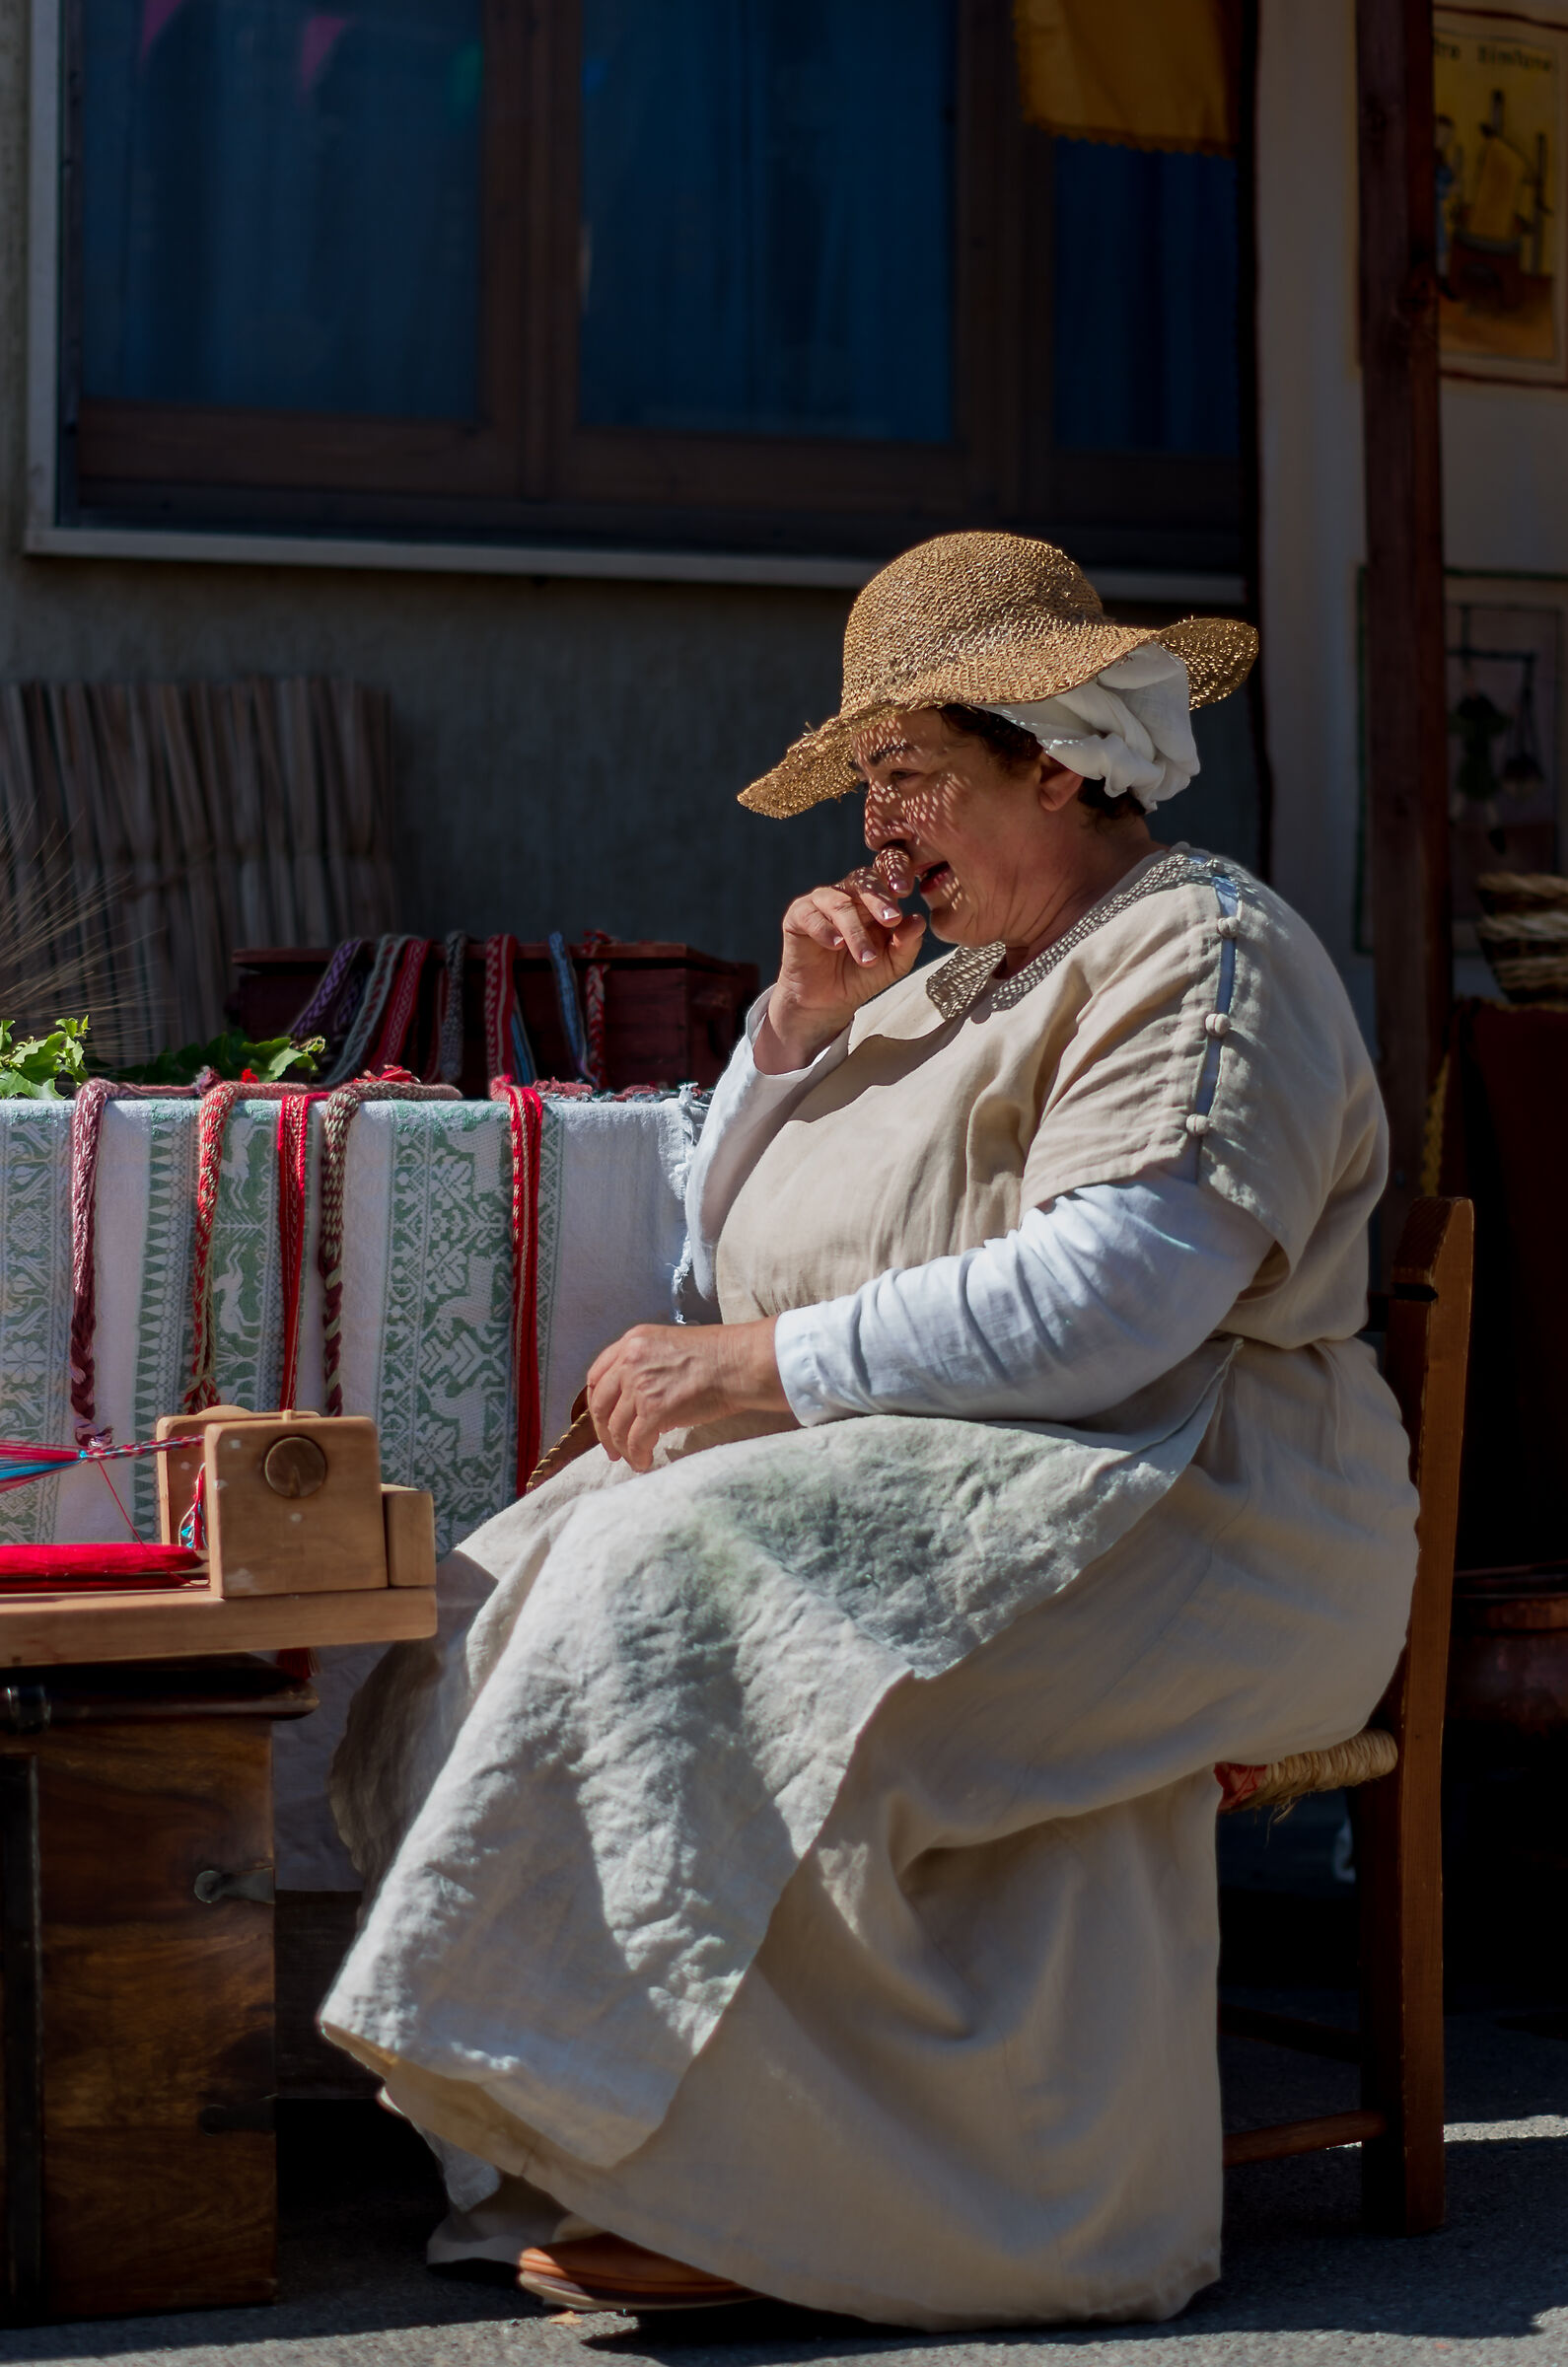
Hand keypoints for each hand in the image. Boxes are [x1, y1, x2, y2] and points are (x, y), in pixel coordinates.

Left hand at [586, 1318, 788, 1472]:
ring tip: (633, 1460)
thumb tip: (639, 1403)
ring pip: (616, 1427)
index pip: (597, 1375)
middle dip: (603, 1432)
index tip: (602, 1418)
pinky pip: (635, 1441)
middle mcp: (630, 1361)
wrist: (739, 1362)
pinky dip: (637, 1456)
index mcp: (632, 1341)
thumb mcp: (670, 1347)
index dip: (596, 1402)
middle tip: (611, 1449)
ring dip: (622, 1448)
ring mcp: (640, 1386)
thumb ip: (647, 1367)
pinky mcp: (654, 1410)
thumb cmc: (718, 1355)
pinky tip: (645, 1462)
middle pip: (601, 1404)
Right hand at [755, 850, 924, 1072]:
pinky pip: (810, 915)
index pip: (886, 873)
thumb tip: (918, 920)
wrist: (829, 1002)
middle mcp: (847, 892)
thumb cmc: (863, 975)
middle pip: (863, 881)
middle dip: (879, 899)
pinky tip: (836, 945)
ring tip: (867, 959)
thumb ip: (907, 944)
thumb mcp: (894, 964)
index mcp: (874, 897)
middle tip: (892, 920)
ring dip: (855, 932)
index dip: (895, 873)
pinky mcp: (798, 915)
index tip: (907, 890)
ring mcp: (821, 902)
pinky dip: (825, 930)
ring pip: (839, 904)